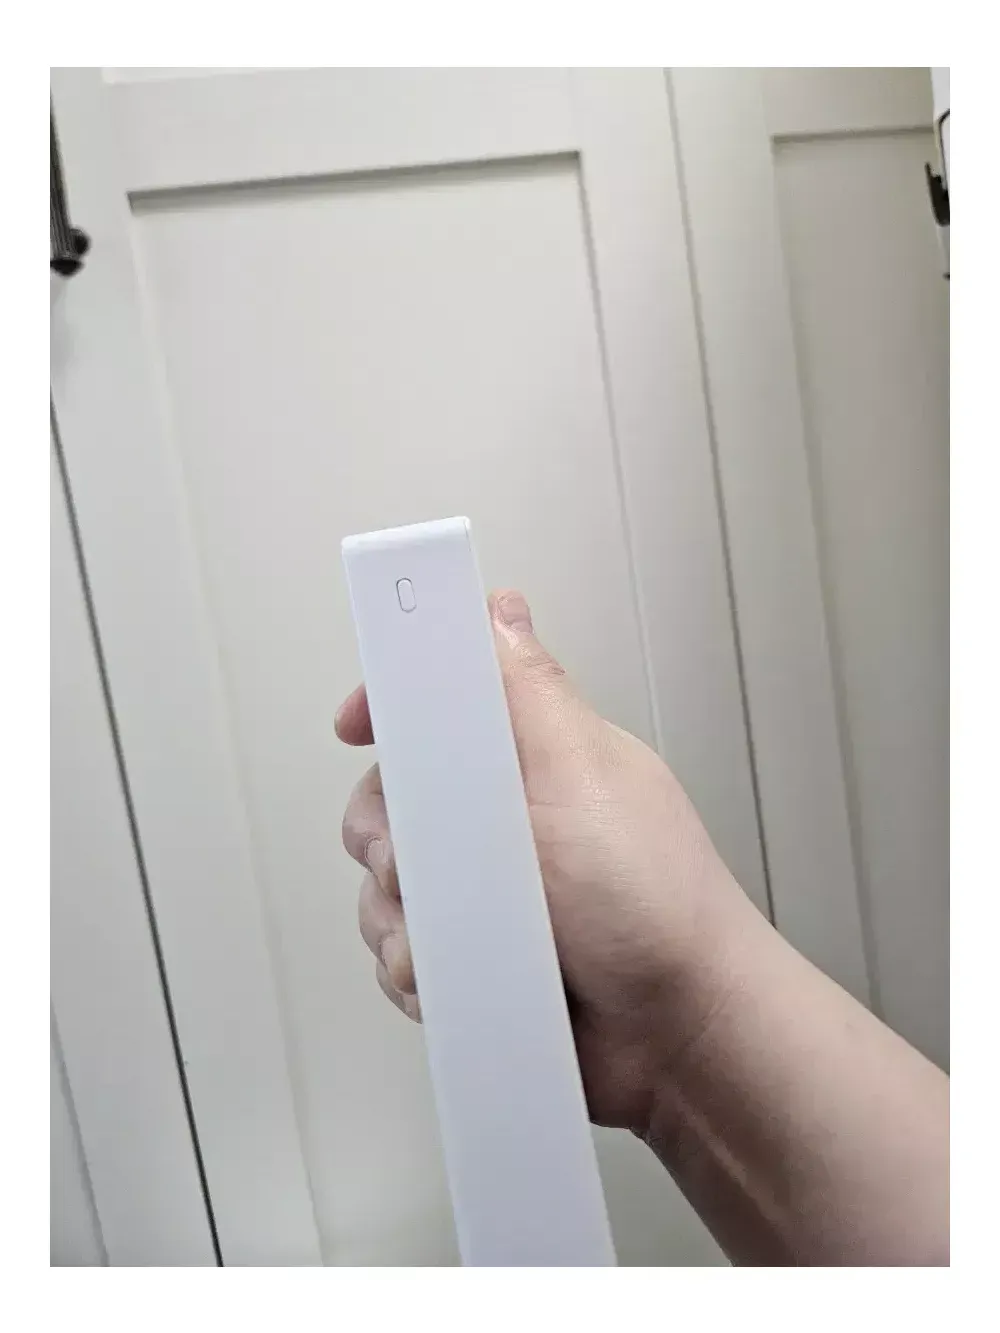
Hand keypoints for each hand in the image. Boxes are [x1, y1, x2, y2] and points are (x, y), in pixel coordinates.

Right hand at [336, 590, 761, 1134]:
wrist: (680, 1037)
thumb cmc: (651, 899)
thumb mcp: (582, 776)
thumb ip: (529, 694)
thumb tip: (498, 605)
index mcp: (529, 762)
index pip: (435, 709)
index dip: (386, 709)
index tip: (354, 728)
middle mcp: (501, 824)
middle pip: (388, 803)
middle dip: (385, 839)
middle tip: (422, 869)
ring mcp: (485, 896)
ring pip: (384, 889)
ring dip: (400, 921)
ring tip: (449, 947)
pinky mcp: (474, 961)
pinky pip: (401, 955)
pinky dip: (415, 972)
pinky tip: (450, 985)